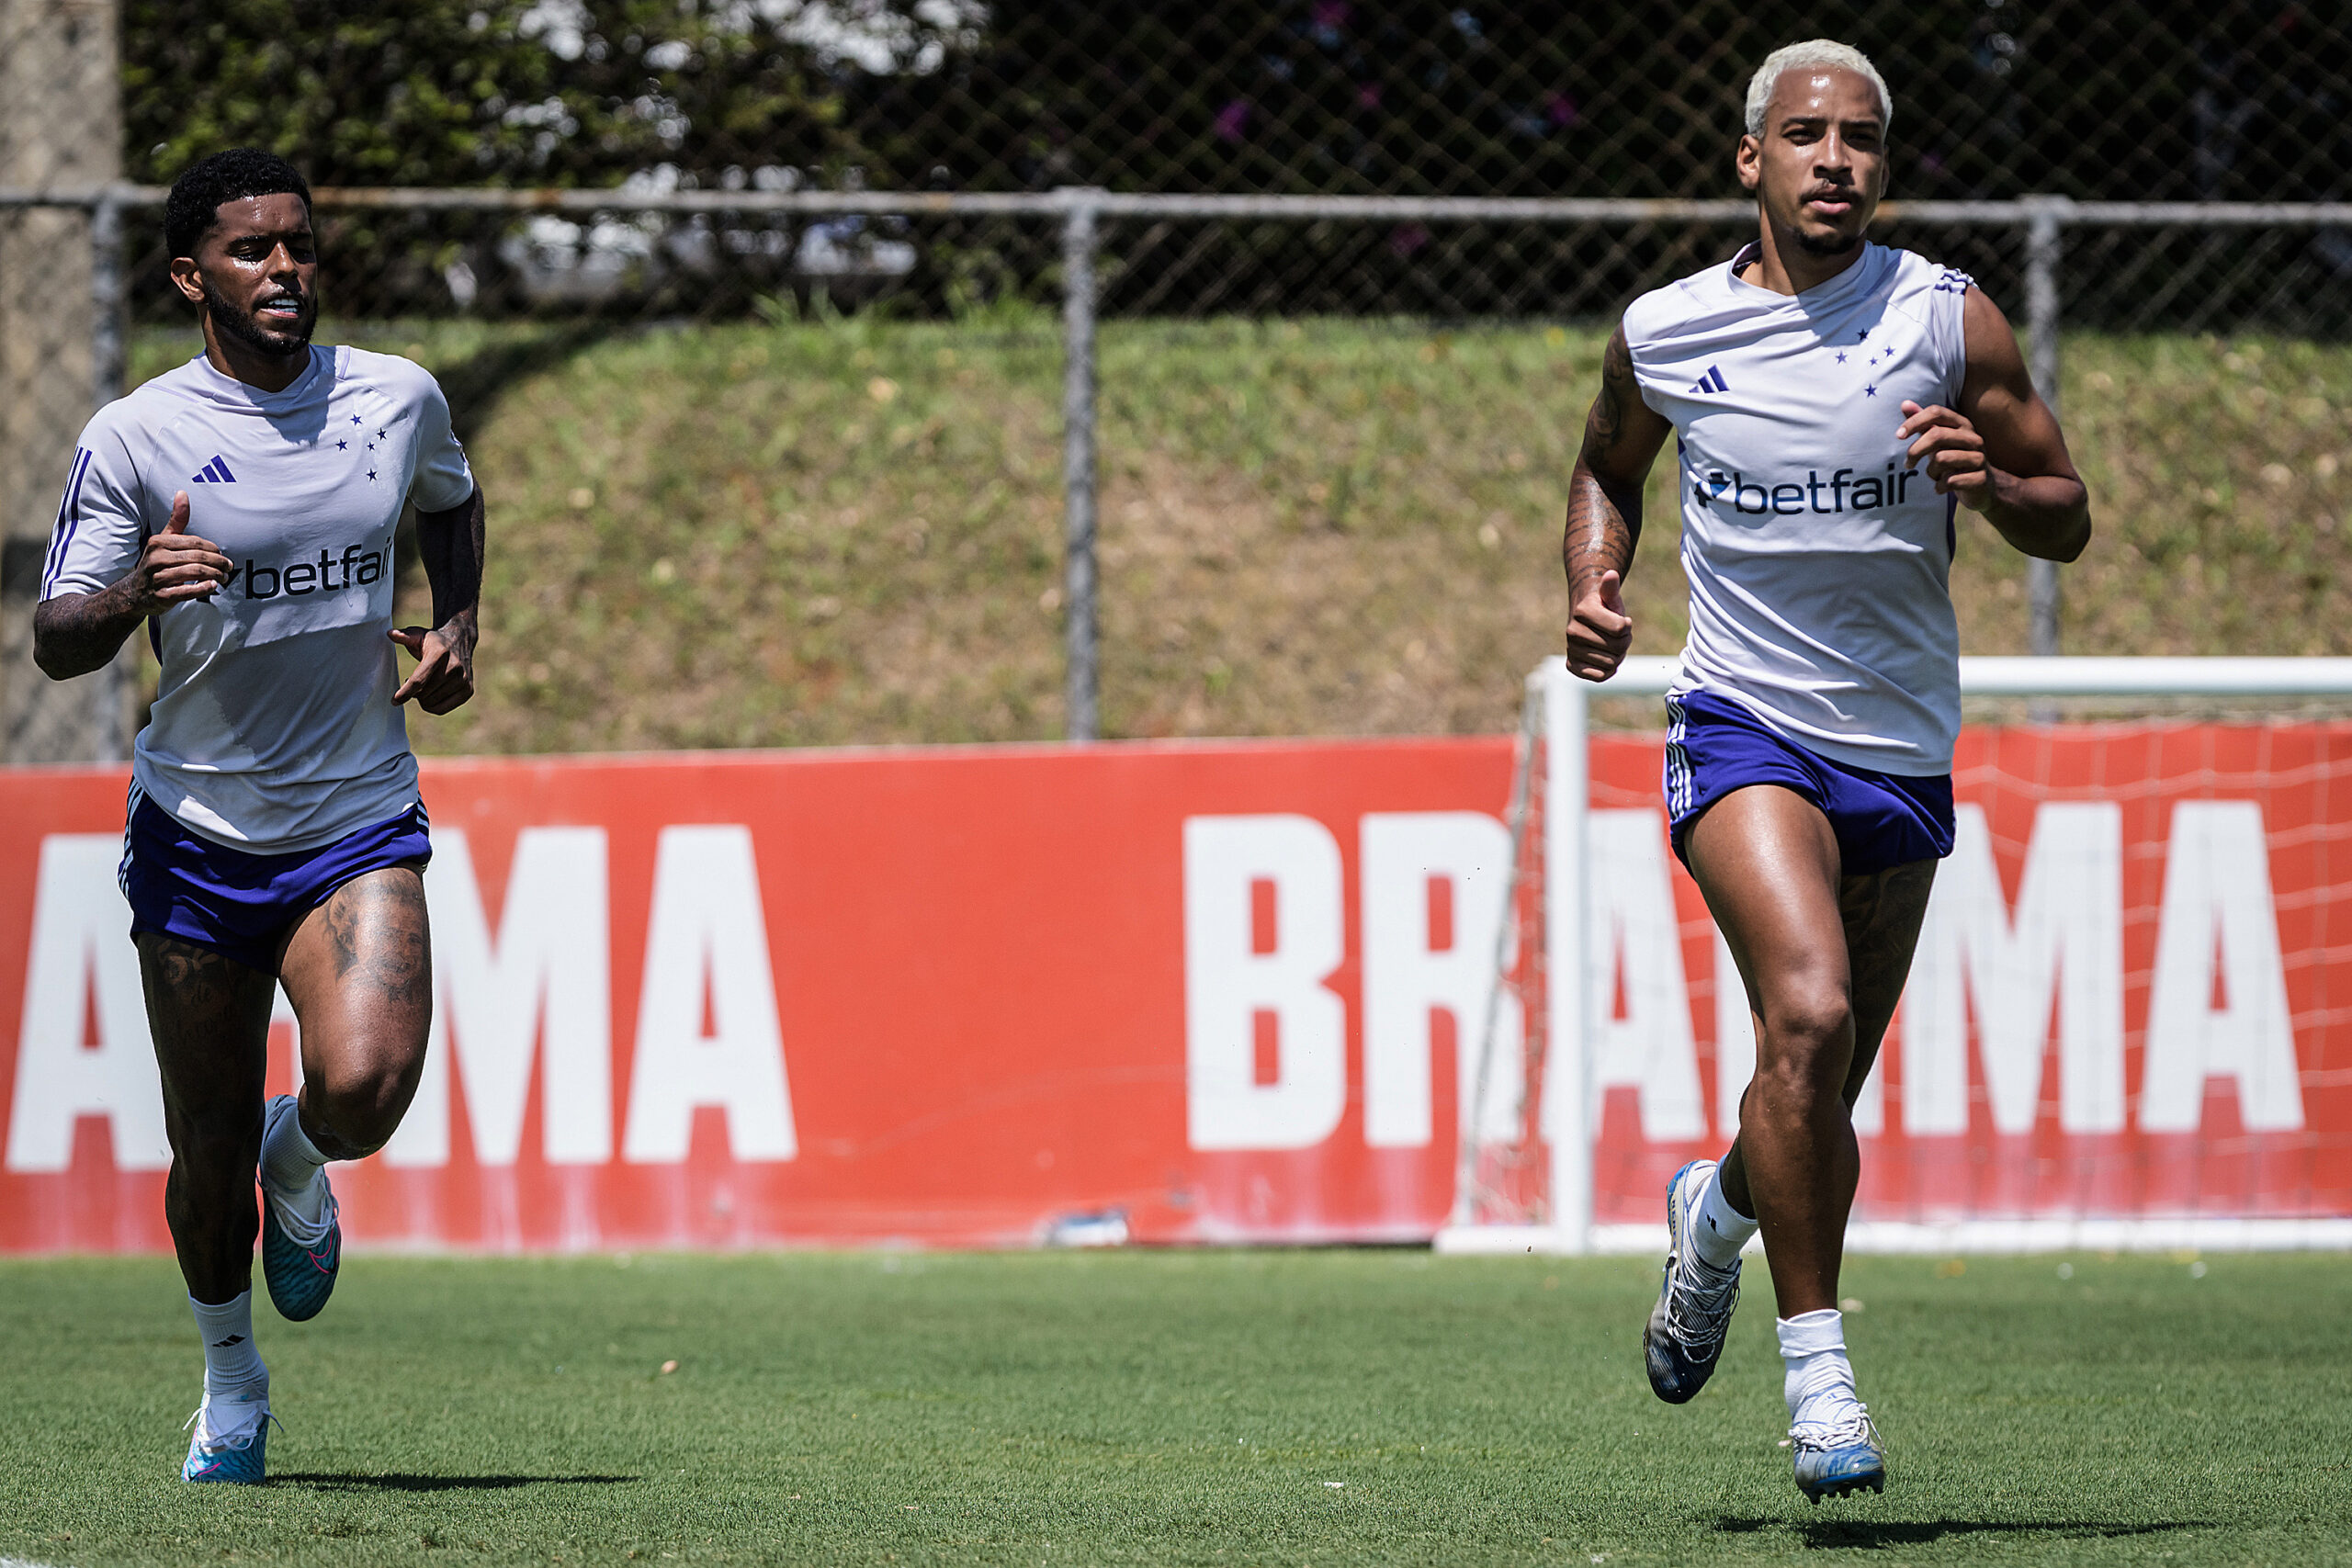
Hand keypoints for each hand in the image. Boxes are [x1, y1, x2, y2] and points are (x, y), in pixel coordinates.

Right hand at [124, 491, 231, 613]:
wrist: (135, 591)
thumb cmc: (156, 562)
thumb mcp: (164, 539)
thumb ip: (176, 519)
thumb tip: (182, 493)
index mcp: (158, 542)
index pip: (195, 542)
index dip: (213, 549)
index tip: (221, 554)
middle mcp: (156, 559)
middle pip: (197, 558)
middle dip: (218, 563)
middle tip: (228, 567)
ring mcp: (157, 578)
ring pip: (195, 573)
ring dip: (215, 576)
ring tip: (223, 577)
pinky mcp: (162, 596)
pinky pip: (187, 591)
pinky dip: (203, 588)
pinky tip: (212, 586)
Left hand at [389, 614, 475, 713]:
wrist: (461, 641)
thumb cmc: (434, 641)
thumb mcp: (418, 635)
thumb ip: (404, 636)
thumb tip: (390, 634)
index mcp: (439, 653)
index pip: (419, 680)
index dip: (405, 692)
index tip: (394, 701)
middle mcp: (454, 668)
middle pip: (424, 694)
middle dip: (413, 692)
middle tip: (412, 683)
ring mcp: (463, 680)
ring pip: (432, 703)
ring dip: (422, 698)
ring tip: (423, 686)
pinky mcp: (468, 690)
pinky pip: (442, 709)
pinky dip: (432, 705)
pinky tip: (431, 694)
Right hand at [1565, 568, 1631, 682]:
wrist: (1585, 619)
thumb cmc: (1603, 607)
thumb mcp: (1609, 596)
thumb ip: (1611, 587)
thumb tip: (1611, 574)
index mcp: (1582, 612)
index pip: (1621, 629)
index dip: (1626, 626)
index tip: (1620, 621)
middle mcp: (1572, 632)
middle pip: (1618, 648)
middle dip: (1624, 642)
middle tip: (1616, 634)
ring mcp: (1571, 650)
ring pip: (1612, 663)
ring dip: (1617, 656)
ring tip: (1609, 644)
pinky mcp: (1572, 666)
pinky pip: (1600, 676)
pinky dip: (1608, 670)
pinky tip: (1604, 659)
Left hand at [1898, 401, 1994, 510]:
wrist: (1981, 485)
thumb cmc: (1954, 457)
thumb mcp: (1938, 439)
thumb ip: (1923, 423)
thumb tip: (1905, 403)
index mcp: (1962, 424)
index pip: (1936, 412)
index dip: (1915, 421)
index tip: (1899, 435)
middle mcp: (1973, 437)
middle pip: (1936, 435)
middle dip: (1915, 451)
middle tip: (1908, 464)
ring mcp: (1979, 457)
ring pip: (1941, 459)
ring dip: (1931, 472)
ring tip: (1935, 476)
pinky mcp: (1980, 478)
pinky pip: (1950, 481)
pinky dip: (1940, 487)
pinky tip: (1942, 487)